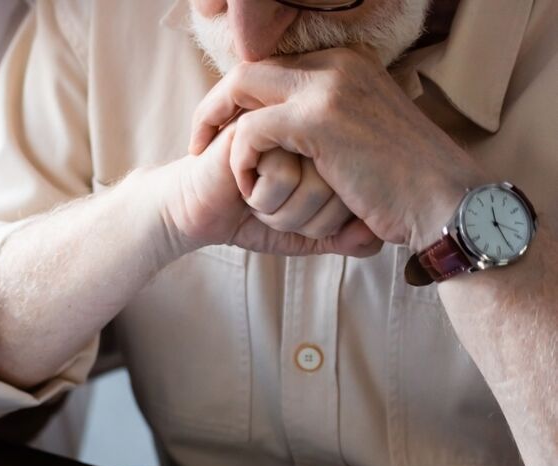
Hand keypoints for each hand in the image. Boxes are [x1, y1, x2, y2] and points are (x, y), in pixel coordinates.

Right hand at [167, 123, 380, 256]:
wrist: (198, 213)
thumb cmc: (250, 218)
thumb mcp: (307, 234)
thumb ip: (344, 237)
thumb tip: (374, 237)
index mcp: (339, 145)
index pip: (362, 193)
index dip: (328, 222)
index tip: (297, 220)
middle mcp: (321, 125)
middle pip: (345, 188)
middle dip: (304, 220)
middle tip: (272, 211)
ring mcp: (291, 120)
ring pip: (318, 184)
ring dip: (282, 212)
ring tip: (256, 199)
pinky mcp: (259, 125)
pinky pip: (285, 177)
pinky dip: (262, 198)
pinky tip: (240, 188)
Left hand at [189, 47, 484, 251]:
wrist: (445, 204)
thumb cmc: (407, 186)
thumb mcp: (365, 139)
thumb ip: (330, 127)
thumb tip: (296, 140)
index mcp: (348, 65)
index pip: (273, 68)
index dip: (241, 100)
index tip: (225, 136)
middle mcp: (337, 65)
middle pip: (249, 68)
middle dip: (216, 106)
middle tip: (201, 145)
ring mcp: (327, 88)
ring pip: (240, 87)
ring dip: (217, 127)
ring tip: (213, 165)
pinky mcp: (317, 120)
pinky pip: (250, 129)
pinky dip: (239, 158)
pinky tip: (247, 188)